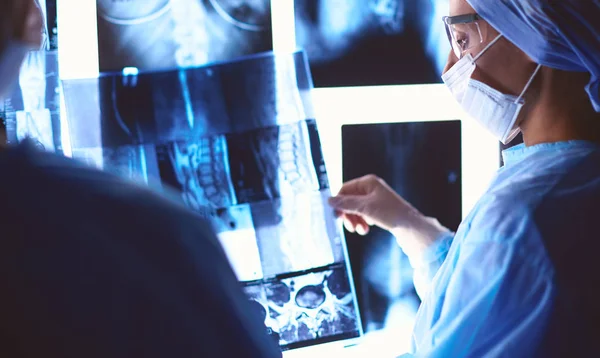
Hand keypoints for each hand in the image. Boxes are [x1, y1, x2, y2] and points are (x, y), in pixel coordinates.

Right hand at [328, 175, 450, 255]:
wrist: (410, 226)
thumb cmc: (391, 213)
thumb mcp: (365, 208)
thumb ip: (346, 203)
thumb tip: (330, 200)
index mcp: (368, 182)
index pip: (345, 189)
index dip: (339, 203)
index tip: (337, 216)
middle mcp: (370, 188)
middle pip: (349, 200)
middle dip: (349, 214)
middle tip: (350, 227)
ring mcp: (374, 198)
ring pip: (356, 209)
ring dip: (355, 220)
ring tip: (360, 230)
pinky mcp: (378, 208)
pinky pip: (363, 214)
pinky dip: (362, 221)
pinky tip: (366, 228)